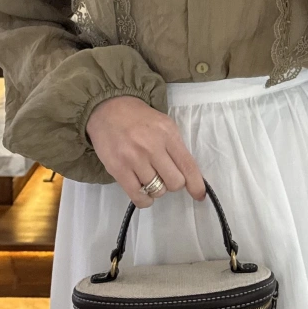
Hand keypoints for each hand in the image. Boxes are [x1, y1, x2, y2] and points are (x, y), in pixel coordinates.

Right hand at [86, 95, 205, 206]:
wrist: (108, 109)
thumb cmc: (139, 119)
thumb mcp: (164, 125)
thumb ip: (176, 147)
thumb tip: (189, 175)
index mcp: (168, 134)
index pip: (188, 166)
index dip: (196, 185)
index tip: (199, 195)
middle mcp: (152, 147)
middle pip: (175, 183)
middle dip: (172, 184)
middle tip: (164, 176)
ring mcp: (134, 159)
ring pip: (157, 191)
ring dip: (156, 189)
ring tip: (148, 177)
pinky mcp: (118, 169)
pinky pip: (138, 197)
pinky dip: (144, 199)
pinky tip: (142, 190)